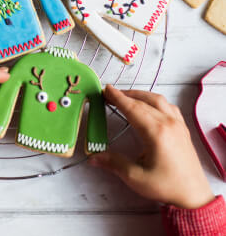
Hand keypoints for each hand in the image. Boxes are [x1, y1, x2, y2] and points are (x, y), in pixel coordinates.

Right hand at [88, 85, 214, 208]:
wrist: (194, 196)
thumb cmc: (167, 187)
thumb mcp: (136, 177)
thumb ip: (113, 163)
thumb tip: (93, 158)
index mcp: (156, 133)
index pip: (132, 108)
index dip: (117, 97)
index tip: (106, 89)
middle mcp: (168, 123)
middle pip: (143, 102)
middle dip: (124, 95)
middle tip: (109, 93)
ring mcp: (177, 124)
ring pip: (157, 100)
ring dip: (139, 95)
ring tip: (126, 96)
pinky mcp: (182, 128)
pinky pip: (168, 106)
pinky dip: (154, 100)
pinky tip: (148, 104)